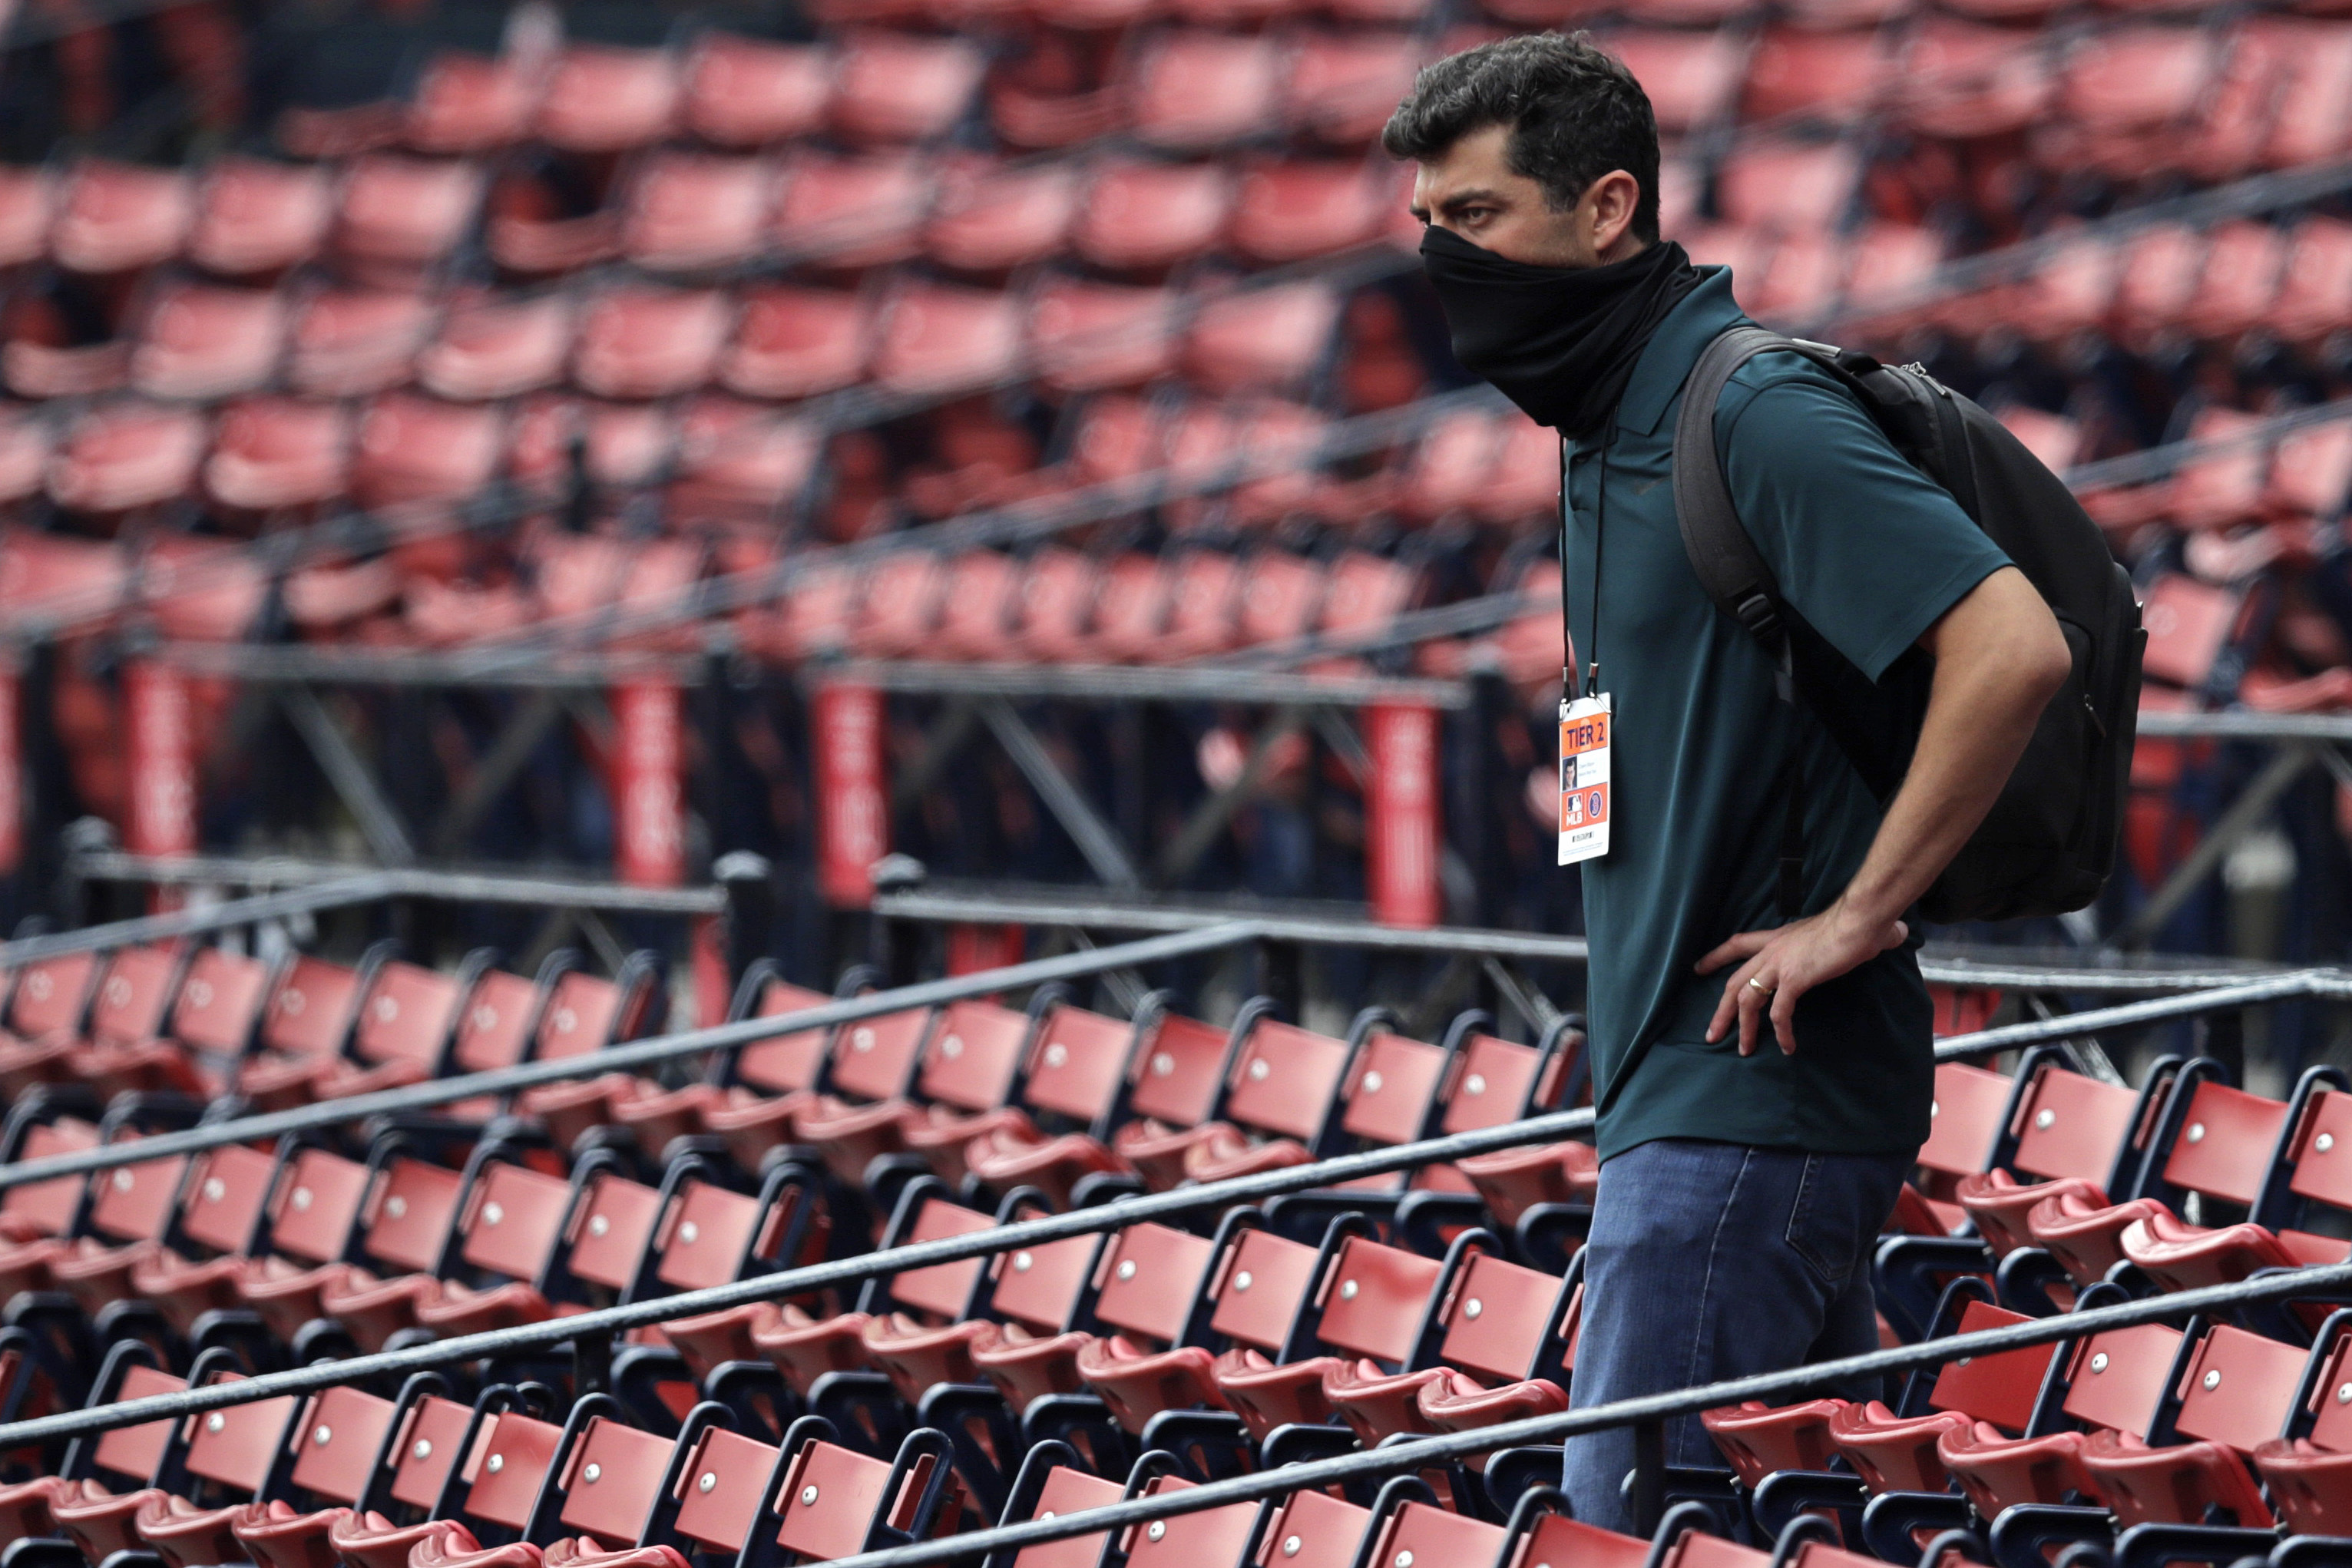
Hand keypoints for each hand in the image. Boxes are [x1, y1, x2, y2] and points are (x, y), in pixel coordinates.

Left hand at [1696, 901, 1910, 1055]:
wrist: (1861, 919)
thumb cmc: (1859, 921)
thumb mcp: (1846, 929)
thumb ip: (1859, 936)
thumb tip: (1894, 932)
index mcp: (1777, 937)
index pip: (1736, 944)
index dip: (1716, 957)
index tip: (1698, 969)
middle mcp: (1772, 950)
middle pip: (1734, 982)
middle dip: (1721, 1010)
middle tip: (1713, 1033)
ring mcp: (1780, 965)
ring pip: (1748, 1001)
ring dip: (1743, 1028)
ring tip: (1743, 1050)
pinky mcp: (1794, 980)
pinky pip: (1779, 1013)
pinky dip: (1780, 1032)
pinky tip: (1787, 1046)